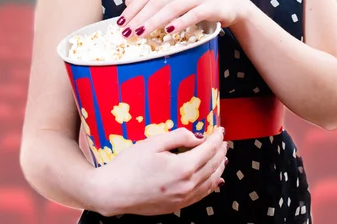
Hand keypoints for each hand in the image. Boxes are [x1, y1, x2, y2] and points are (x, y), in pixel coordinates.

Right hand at [93, 126, 227, 216]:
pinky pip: (201, 195)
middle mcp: (187, 186)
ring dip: (219, 168)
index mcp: (183, 167)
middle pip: (213, 166)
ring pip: (210, 183)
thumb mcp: (154, 142)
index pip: (209, 150)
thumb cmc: (130, 164)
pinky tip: (215, 180)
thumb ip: (179, 136)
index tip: (221, 129)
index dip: (217, 138)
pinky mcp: (176, 206)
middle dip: (220, 151)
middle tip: (223, 141)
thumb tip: (198, 137)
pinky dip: (212, 185)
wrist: (113, 192)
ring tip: (222, 157)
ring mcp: (182, 199)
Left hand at [118, 0, 250, 36]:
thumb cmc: (199, 0)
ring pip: (171, 8)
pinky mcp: (211, 5)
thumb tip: (129, 2)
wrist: (232, 2)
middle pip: (157, 1)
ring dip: (153, 22)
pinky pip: (192, 15)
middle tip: (126, 33)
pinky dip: (180, 23)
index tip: (120, 23)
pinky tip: (169, 32)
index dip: (133, 8)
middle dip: (139, 18)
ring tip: (140, 34)